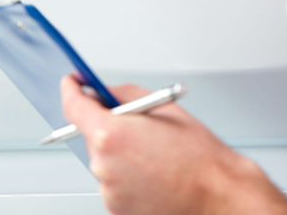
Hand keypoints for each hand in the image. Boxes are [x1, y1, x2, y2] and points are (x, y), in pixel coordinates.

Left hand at [60, 77, 286, 214]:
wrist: (215, 194)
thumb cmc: (197, 155)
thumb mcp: (164, 107)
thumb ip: (124, 95)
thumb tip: (102, 93)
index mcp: (110, 134)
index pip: (73, 106)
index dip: (71, 90)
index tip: (72, 83)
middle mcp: (102, 165)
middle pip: (91, 134)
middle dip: (109, 124)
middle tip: (139, 123)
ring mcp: (107, 190)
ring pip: (104, 158)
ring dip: (121, 151)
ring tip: (156, 153)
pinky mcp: (115, 207)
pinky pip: (113, 180)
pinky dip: (128, 172)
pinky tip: (155, 171)